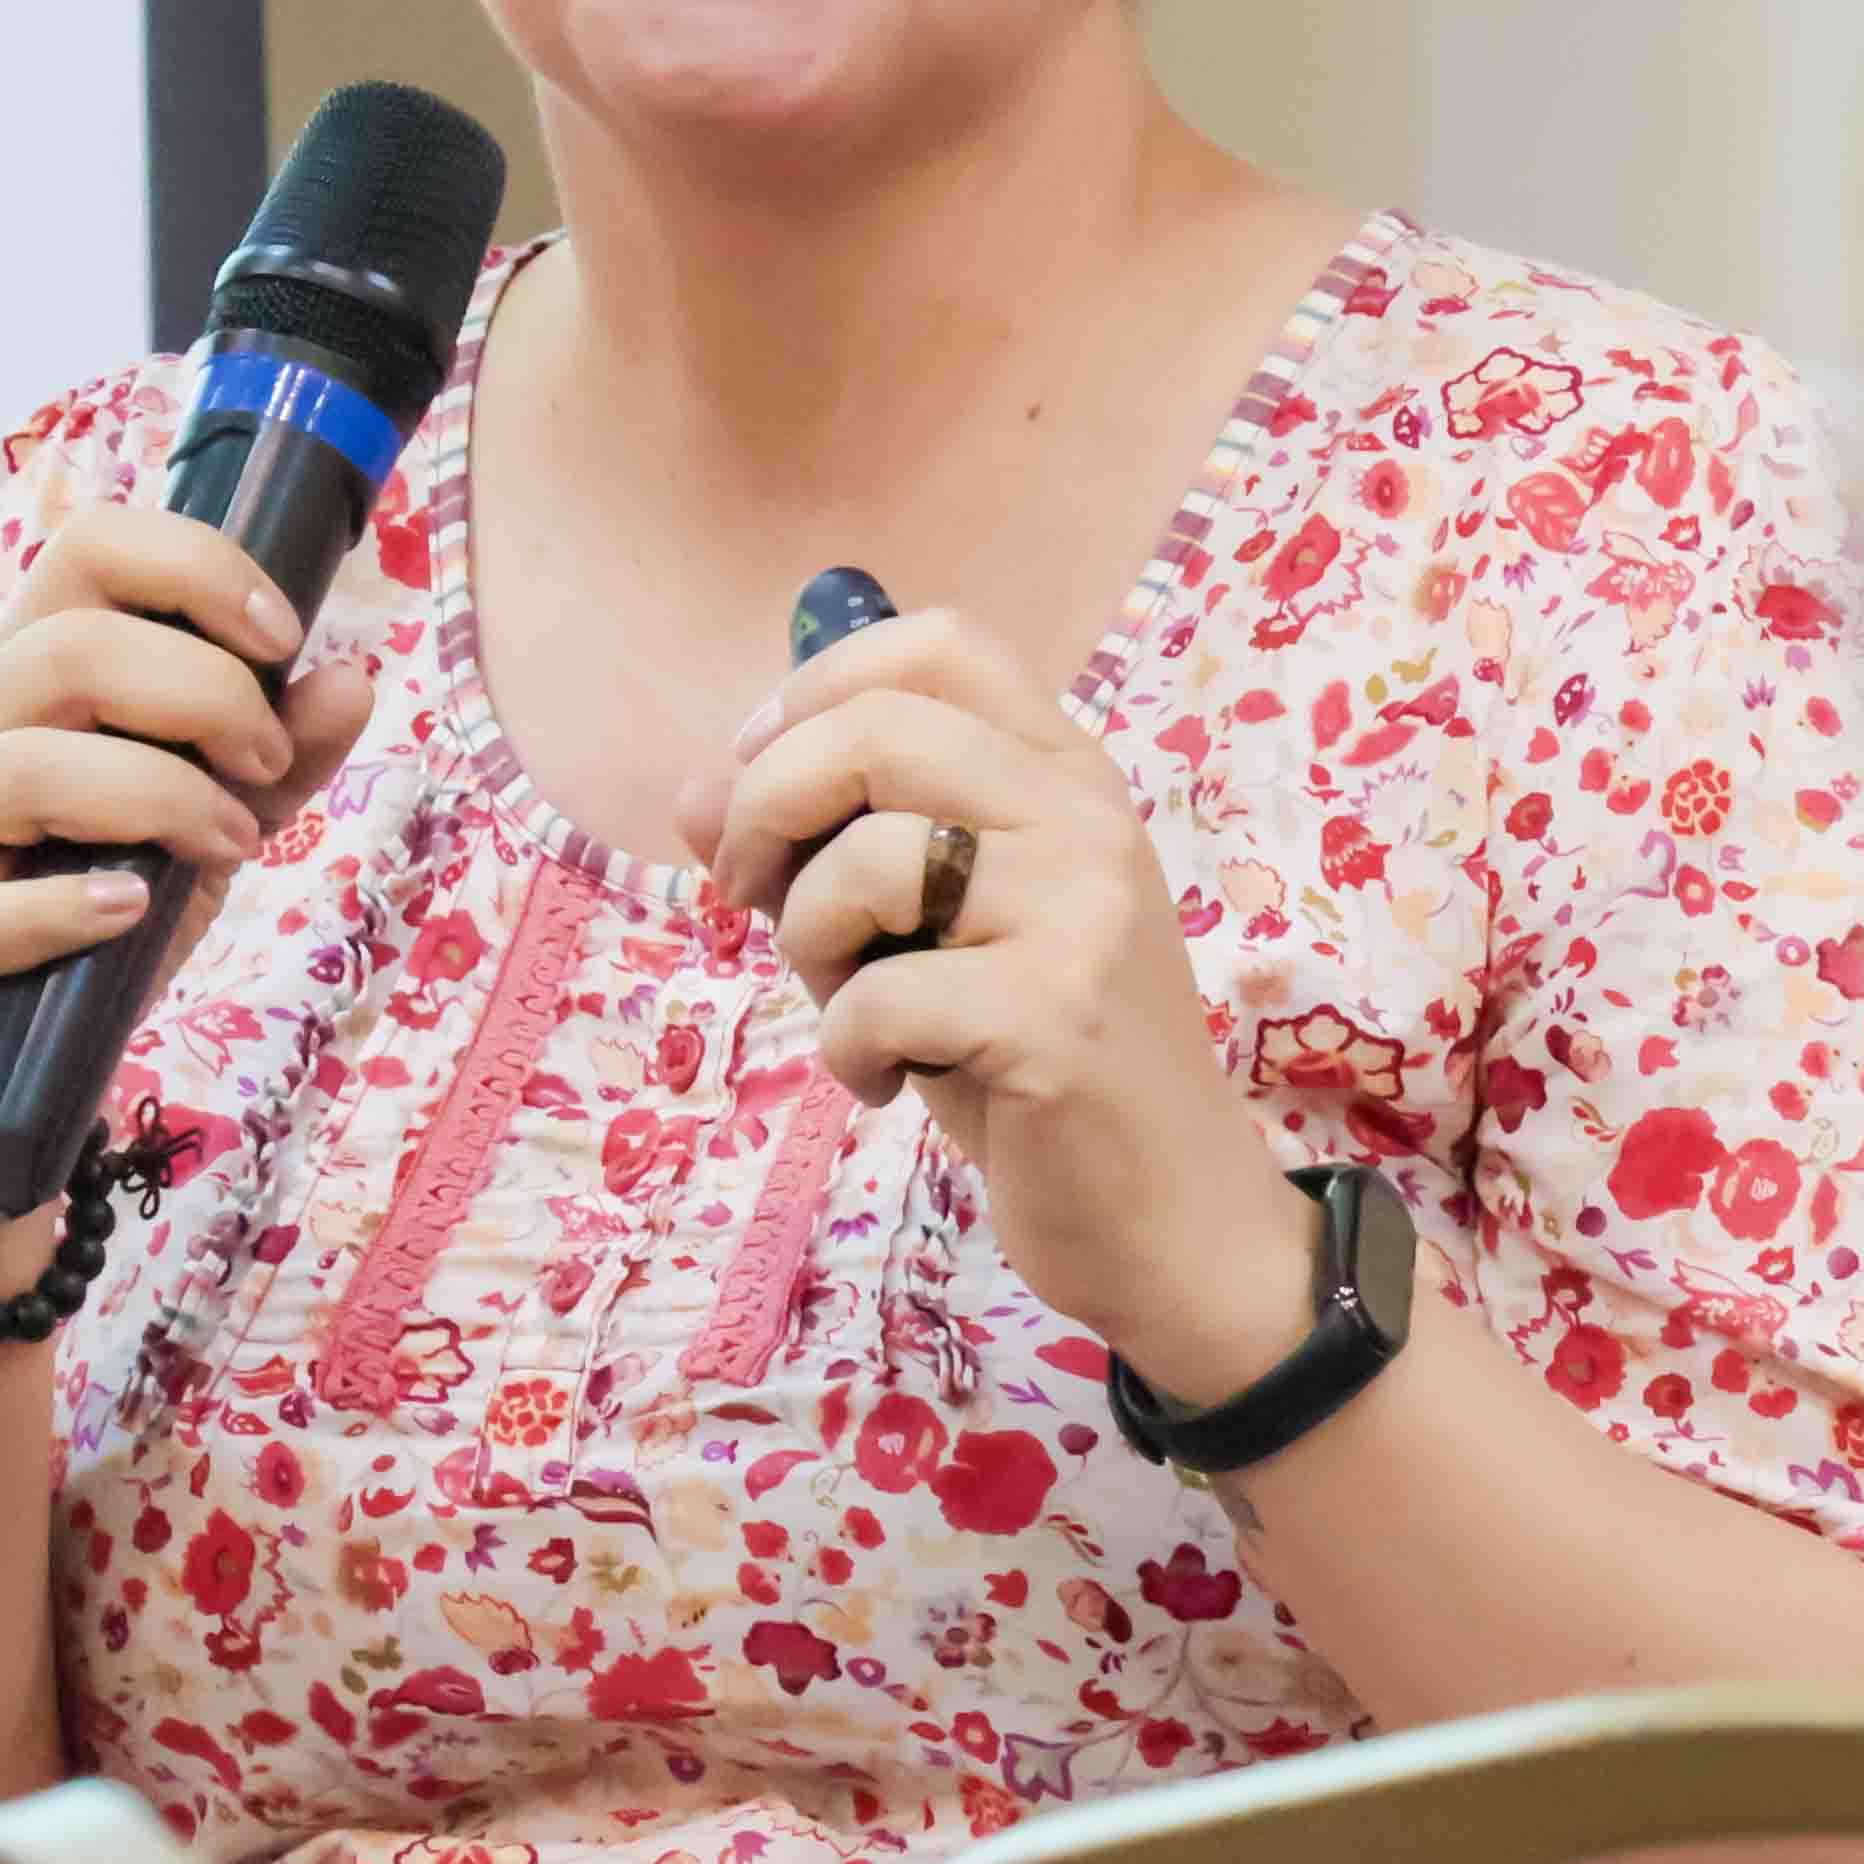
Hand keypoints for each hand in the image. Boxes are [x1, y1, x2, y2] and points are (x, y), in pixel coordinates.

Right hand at [0, 506, 371, 1302]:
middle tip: (268, 765)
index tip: (285, 634)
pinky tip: (132, 908)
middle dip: (204, 695)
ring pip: (18, 767)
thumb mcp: (218, 811)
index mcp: (42, 668)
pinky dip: (65, 908)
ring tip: (230, 843)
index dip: (196, 568)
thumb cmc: (112, 892)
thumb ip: (287, 748)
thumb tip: (355, 677)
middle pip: (67, 649)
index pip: (93, 547)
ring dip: (156, 796)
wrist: (23, 1047)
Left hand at [678, 608, 1297, 1399]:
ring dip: (808, 944)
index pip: (937, 644)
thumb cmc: (1043, 1070)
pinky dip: (847, 1050)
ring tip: (853, 1009)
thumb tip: (692, 792)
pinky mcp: (1056, 1015)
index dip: (813, 691)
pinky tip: (888, 1084)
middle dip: (766, 807)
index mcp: (1065, 778)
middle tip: (750, 894)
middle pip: (876, 730)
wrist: (1172, 1218)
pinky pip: (878, 997)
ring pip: (868, 861)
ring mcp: (1081, 912)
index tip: (759, 778)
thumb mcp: (933, 938)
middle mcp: (1085, 819)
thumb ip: (829, 852)